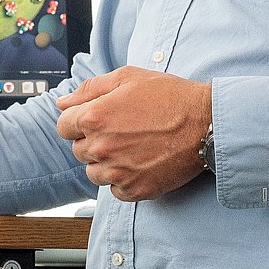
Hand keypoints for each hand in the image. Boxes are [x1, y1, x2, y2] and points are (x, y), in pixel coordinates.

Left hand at [55, 66, 211, 202]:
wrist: (207, 123)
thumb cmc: (168, 95)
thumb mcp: (127, 78)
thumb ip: (88, 90)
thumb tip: (62, 103)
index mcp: (93, 117)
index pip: (63, 126)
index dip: (78, 121)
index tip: (97, 119)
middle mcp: (101, 147)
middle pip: (78, 150)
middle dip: (92, 141)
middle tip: (121, 131)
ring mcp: (118, 172)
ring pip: (93, 173)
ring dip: (106, 163)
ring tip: (131, 148)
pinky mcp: (136, 190)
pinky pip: (115, 191)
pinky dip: (124, 180)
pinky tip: (141, 163)